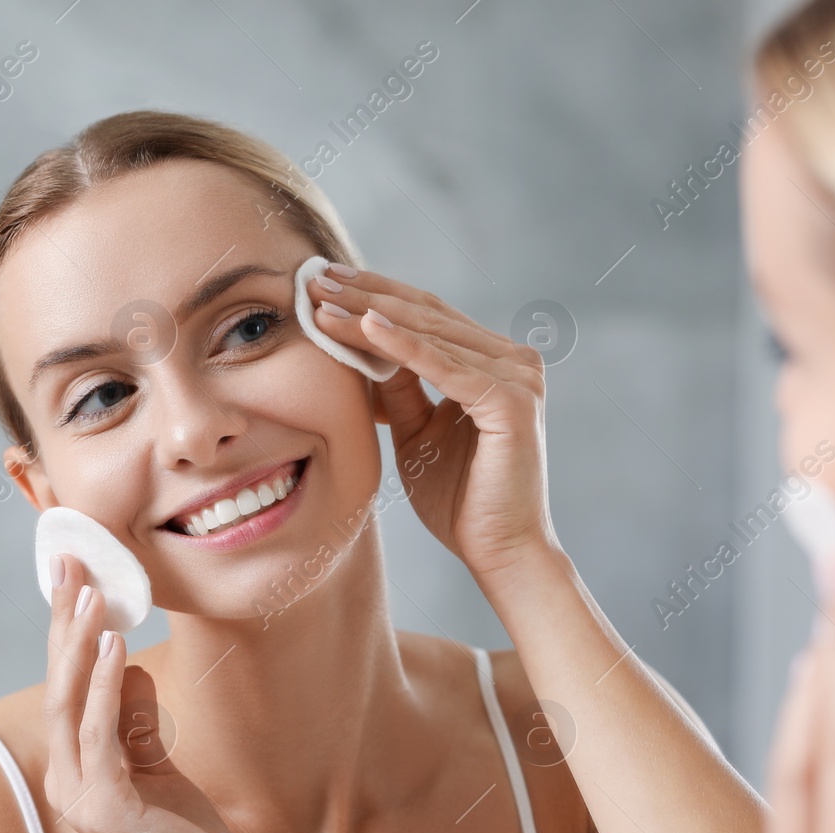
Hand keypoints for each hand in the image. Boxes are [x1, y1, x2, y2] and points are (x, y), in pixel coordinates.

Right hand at [43, 554, 255, 832]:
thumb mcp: (159, 768)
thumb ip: (136, 722)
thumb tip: (125, 664)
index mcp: (76, 769)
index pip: (66, 687)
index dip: (65, 631)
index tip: (72, 574)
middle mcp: (68, 780)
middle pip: (59, 686)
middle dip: (64, 622)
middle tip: (70, 562)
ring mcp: (83, 797)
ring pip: (71, 706)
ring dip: (78, 645)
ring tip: (88, 593)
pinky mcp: (109, 810)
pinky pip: (102, 737)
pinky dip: (106, 689)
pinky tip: (114, 648)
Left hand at [305, 264, 558, 579]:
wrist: (499, 552)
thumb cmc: (460, 500)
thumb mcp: (417, 434)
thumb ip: (400, 389)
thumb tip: (365, 347)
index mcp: (495, 364)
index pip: (427, 317)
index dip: (375, 296)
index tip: (326, 283)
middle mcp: (514, 361)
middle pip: (427, 316)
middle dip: (366, 296)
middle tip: (316, 278)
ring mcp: (517, 377)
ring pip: (430, 336)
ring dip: (372, 315)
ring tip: (325, 301)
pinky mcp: (511, 401)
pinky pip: (444, 367)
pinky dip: (403, 347)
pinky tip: (366, 326)